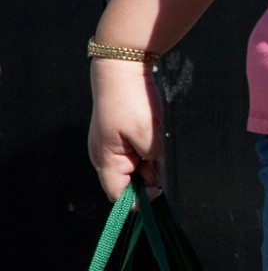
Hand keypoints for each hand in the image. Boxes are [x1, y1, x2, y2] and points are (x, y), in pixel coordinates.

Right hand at [88, 58, 162, 200]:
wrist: (122, 70)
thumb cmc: (130, 101)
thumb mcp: (147, 135)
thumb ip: (152, 159)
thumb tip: (153, 169)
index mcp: (106, 160)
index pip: (118, 195)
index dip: (138, 200)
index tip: (158, 192)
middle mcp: (106, 158)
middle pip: (130, 185)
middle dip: (148, 179)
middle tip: (157, 159)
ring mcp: (114, 148)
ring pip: (137, 171)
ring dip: (151, 165)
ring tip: (152, 142)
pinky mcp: (123, 139)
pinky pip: (138, 156)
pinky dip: (149, 154)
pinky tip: (153, 139)